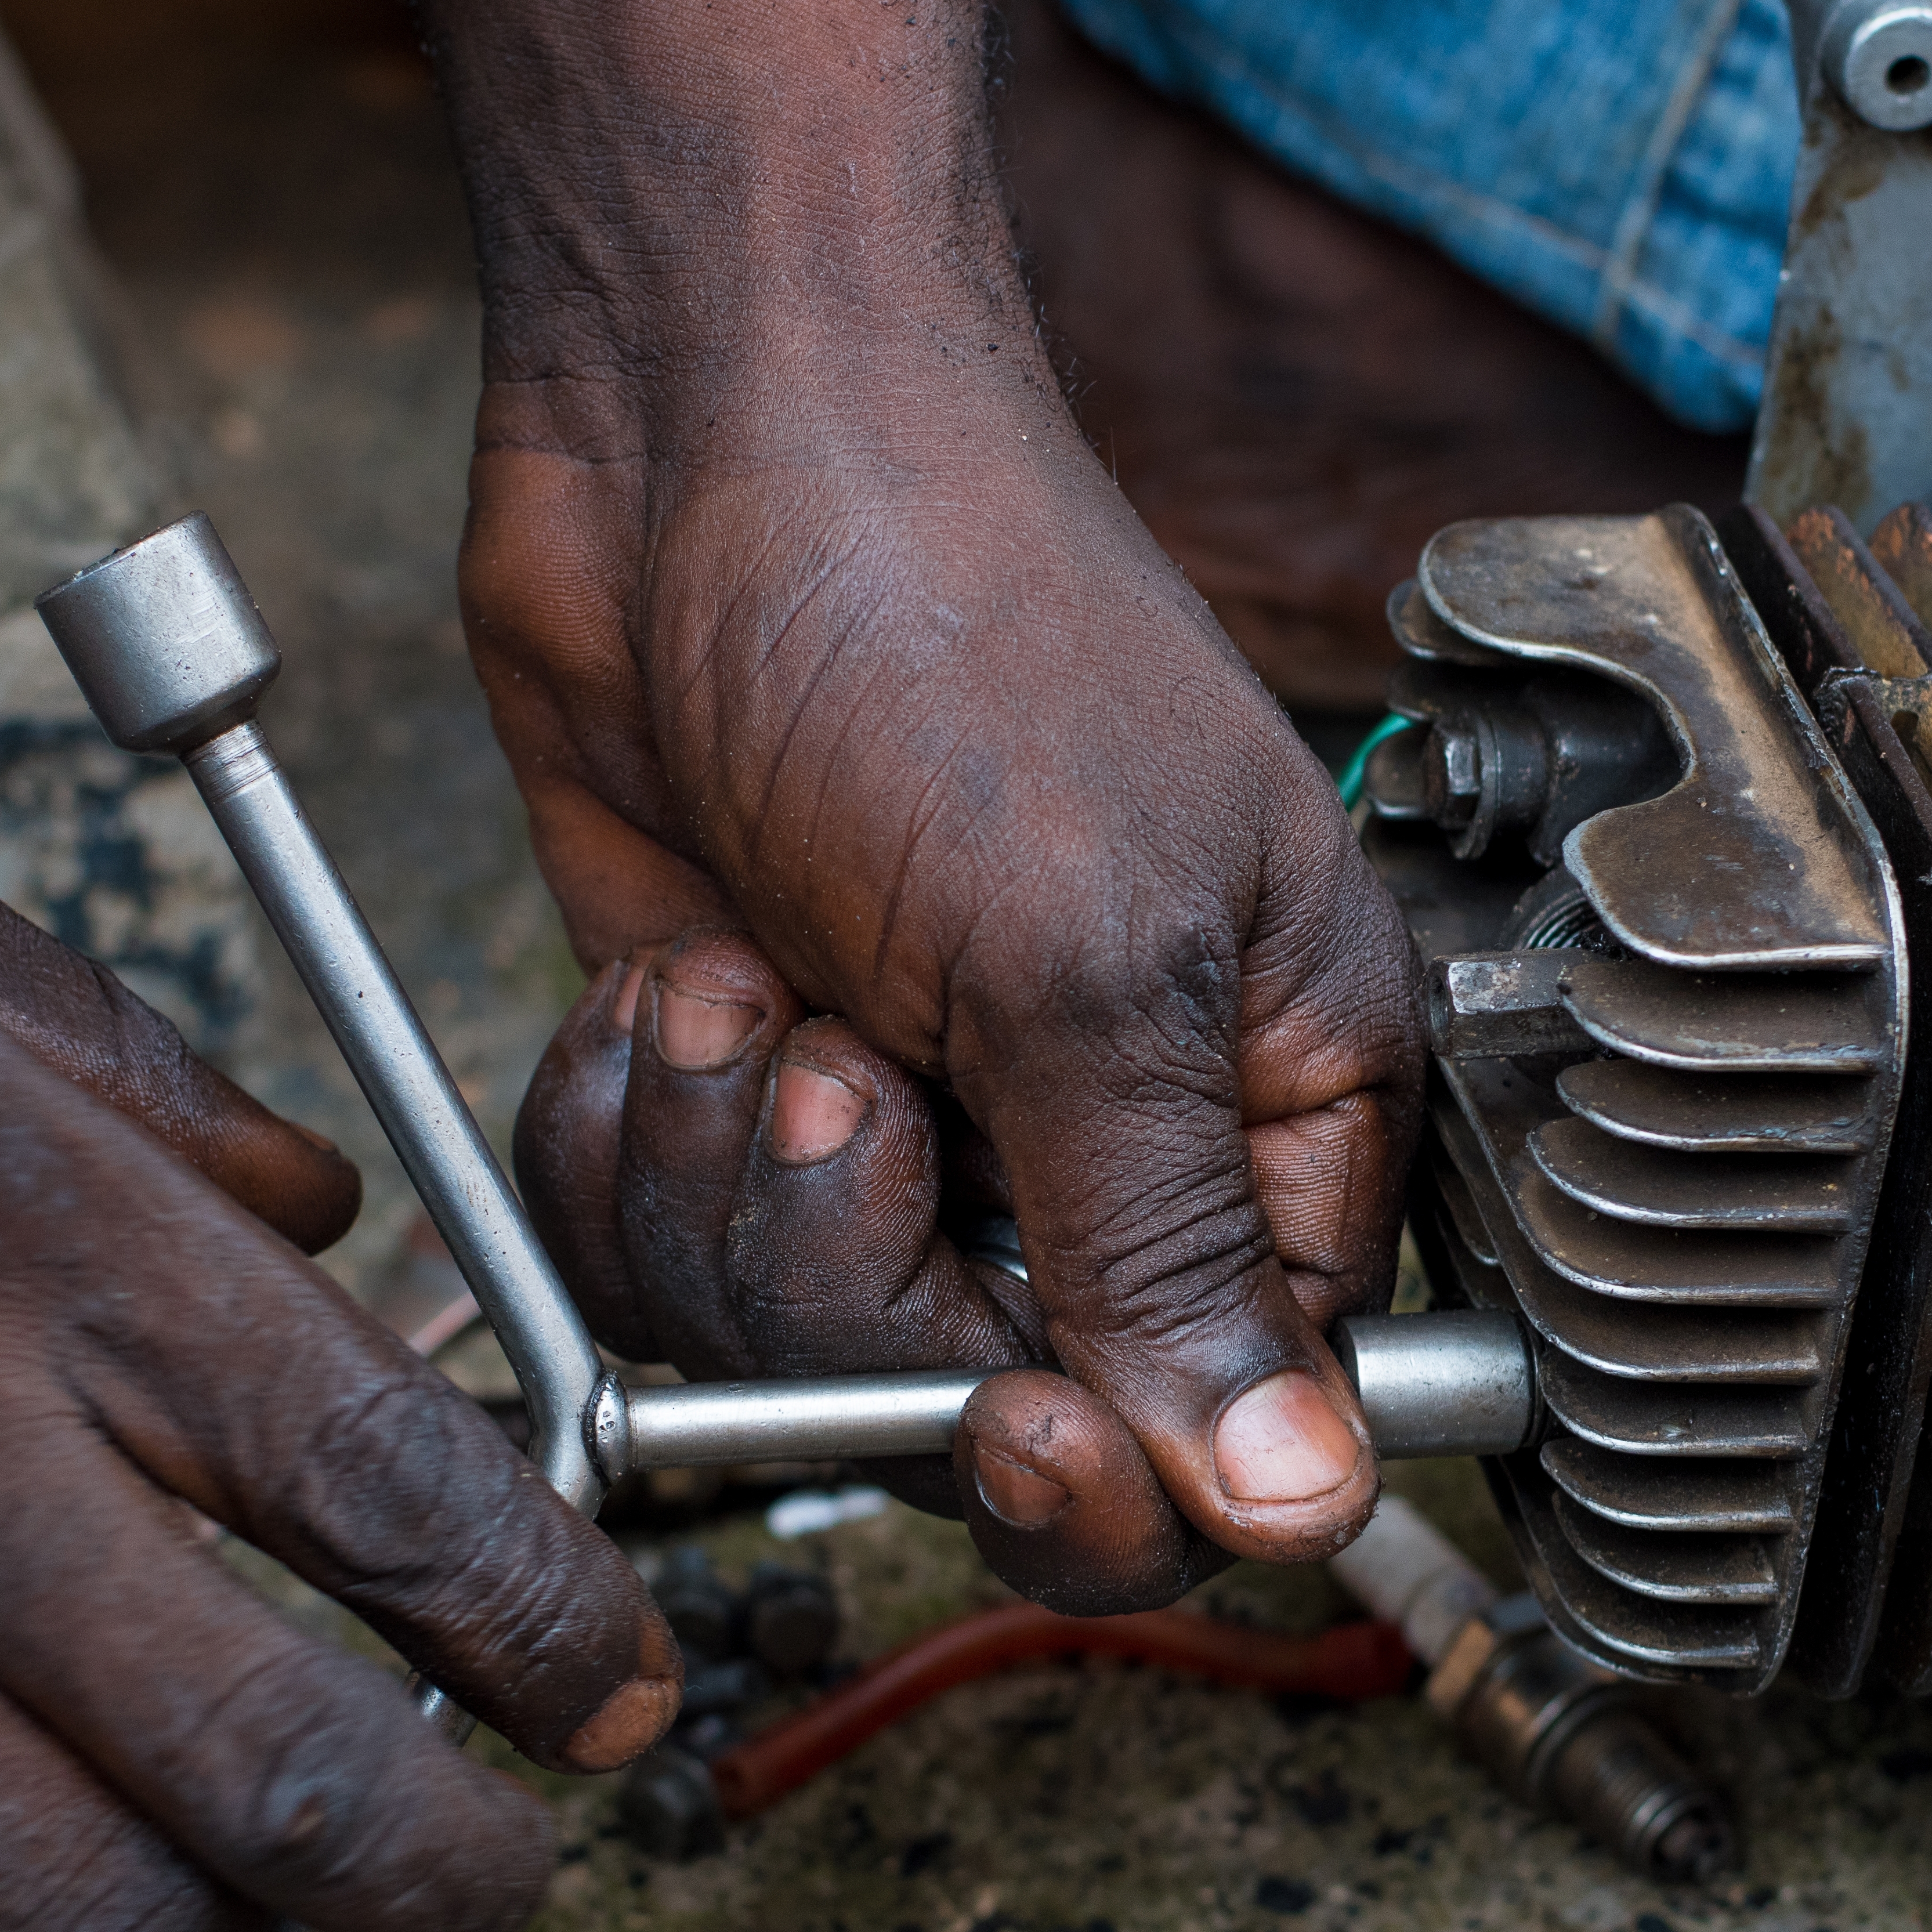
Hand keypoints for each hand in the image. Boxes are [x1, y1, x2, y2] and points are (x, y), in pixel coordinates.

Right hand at [0, 782, 675, 1931]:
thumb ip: (118, 1060)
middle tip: (502, 1868)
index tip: (614, 1679)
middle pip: (279, 1781)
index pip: (395, 1494)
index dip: (554, 1624)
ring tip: (246, 1856)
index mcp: (16, 1239)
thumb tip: (310, 1201)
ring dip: (210, 1920)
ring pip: (81, 1923)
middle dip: (449, 1872)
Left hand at [408, 0, 1428, 1609]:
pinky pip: (655, 1267)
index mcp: (1273, 1099)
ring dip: (725, 1189)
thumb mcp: (1082, 958)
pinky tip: (666, 992)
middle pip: (991, 1419)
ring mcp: (911, 1122)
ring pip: (793, 1356)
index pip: (1239, 1424)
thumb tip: (1305, 1500)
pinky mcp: (741, 1092)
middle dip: (864, 1278)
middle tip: (847, 1081)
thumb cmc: (947, 618)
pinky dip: (626, 1148)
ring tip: (747, 989)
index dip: (1110, 1469)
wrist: (701, 430)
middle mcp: (1100, 1136)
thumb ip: (1171, 1252)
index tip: (1004, 1402)